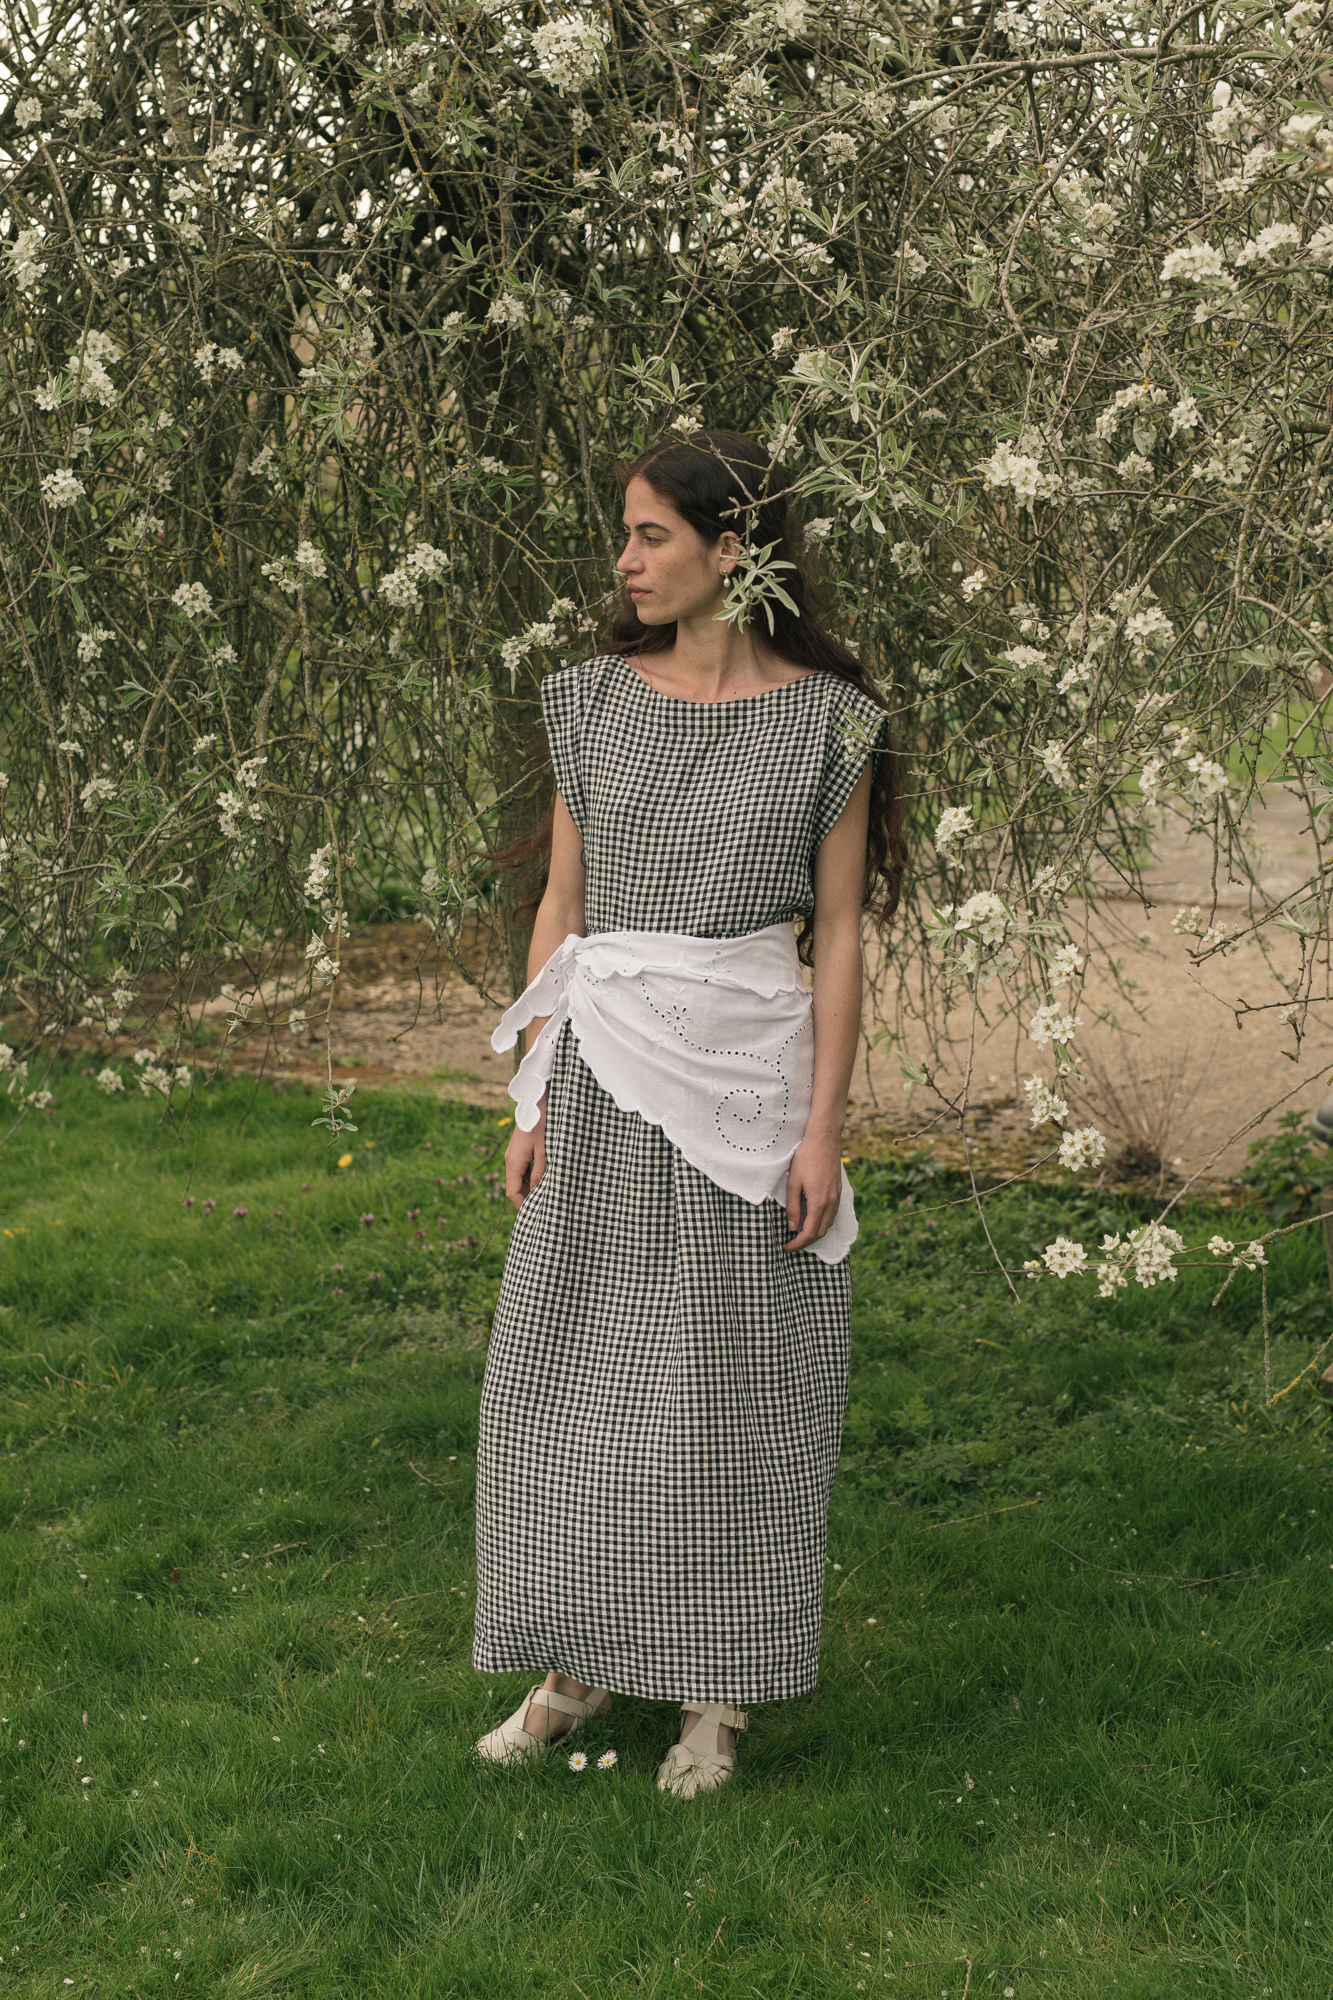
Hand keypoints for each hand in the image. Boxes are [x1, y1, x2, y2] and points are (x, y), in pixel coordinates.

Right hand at [505, 1102, 547, 1207]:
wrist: (537, 1102)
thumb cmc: (543, 1125)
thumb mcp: (545, 1152)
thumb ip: (539, 1174)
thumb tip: (535, 1193)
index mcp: (514, 1162)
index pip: (512, 1192)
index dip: (522, 1205)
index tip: (534, 1215)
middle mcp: (510, 1159)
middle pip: (515, 1186)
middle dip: (527, 1198)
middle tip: (544, 1207)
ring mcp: (514, 1154)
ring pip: (519, 1178)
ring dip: (530, 1187)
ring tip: (546, 1195)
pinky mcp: (520, 1149)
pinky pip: (523, 1169)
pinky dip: (531, 1177)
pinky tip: (544, 1179)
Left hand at [784, 1131, 842, 1252]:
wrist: (824, 1139)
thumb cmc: (805, 1158)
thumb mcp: (793, 1183)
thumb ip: (793, 1207)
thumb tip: (792, 1227)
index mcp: (819, 1202)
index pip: (810, 1232)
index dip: (798, 1243)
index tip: (786, 1247)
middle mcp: (831, 1203)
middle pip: (821, 1232)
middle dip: (806, 1241)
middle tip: (791, 1243)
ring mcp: (837, 1197)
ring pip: (828, 1224)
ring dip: (815, 1232)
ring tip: (799, 1233)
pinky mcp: (838, 1191)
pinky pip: (832, 1214)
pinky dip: (822, 1222)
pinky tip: (812, 1219)